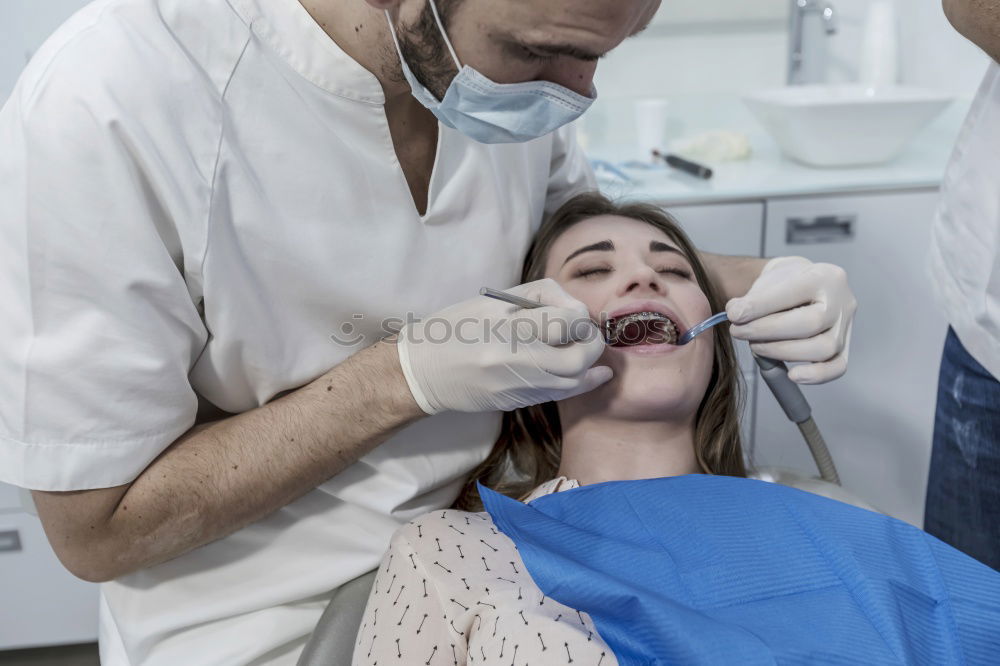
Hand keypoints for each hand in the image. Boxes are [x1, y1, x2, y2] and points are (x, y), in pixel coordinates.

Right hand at [396, 279, 611, 413]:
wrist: (424, 370)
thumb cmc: (457, 327)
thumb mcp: (495, 301)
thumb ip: (540, 298)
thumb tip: (575, 310)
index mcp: (509, 327)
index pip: (567, 322)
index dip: (580, 317)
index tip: (575, 315)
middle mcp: (516, 360)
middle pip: (578, 357)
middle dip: (592, 344)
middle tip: (588, 334)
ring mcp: (517, 386)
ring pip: (573, 381)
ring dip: (589, 366)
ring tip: (591, 352)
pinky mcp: (516, 402)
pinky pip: (557, 394)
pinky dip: (577, 383)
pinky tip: (590, 374)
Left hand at [725, 256, 855, 383]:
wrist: (802, 285)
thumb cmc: (784, 284)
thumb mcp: (767, 281)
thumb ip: (751, 298)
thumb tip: (735, 314)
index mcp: (824, 276)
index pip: (793, 292)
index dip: (760, 306)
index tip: (734, 314)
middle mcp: (842, 301)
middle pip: (810, 324)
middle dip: (766, 331)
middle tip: (739, 331)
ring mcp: (845, 327)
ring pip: (822, 349)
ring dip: (781, 352)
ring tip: (756, 346)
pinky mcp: (844, 348)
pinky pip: (837, 367)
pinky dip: (815, 375)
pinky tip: (792, 375)